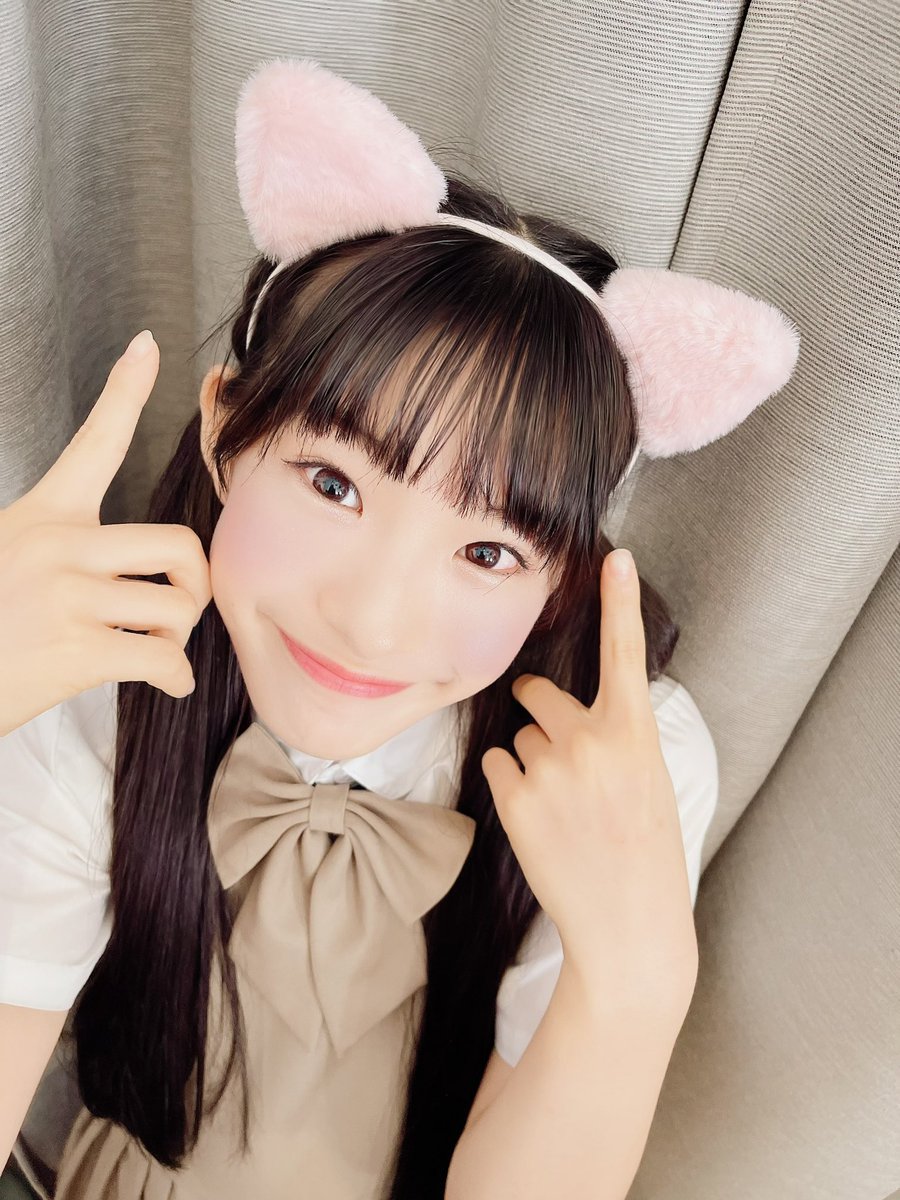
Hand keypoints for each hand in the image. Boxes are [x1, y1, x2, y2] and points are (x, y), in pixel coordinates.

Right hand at [0, 331, 211, 736]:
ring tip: (154, 646)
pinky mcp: (75, 652)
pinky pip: (163, 658)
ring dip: (179, 636)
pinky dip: (175, 677)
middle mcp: (57, 547)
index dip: (124, 391)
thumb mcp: (10, 559)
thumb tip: (140, 576)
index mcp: (43, 516)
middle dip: (195, 585)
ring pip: (177, 607)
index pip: (94, 443)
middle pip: (179, 546)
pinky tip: (165, 681)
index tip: (147, 345)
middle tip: (176, 606)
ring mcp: (66, 599)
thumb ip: (66, 551)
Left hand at [482, 548, 698, 1012]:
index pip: (624, 653)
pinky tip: (539, 820)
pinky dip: (510, 785)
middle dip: (540, 712)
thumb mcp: (650, 783)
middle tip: (561, 753)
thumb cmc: (647, 853)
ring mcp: (549, 769)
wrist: (629, 926)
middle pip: (540, 694)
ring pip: (518, 736)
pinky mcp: (514, 798)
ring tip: (562, 808)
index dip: (619, 601)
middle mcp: (590, 740)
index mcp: (634, 733)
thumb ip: (617, 739)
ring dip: (530, 760)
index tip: (615, 556)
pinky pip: (497, 765)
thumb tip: (573, 716)